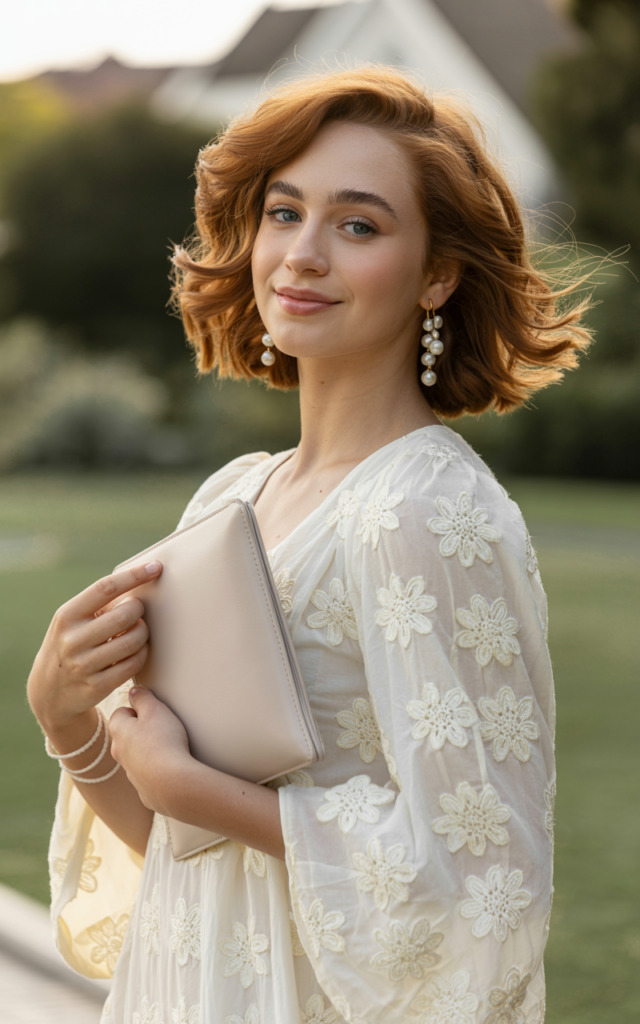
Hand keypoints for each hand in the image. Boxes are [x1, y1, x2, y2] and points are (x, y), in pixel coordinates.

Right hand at [27, 561, 162, 732]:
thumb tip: (141, 583)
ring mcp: (83, 665)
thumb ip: (100, 605)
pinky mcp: (96, 687)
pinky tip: (137, 651)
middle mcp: (72, 640)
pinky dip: (142, 654)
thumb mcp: (72, 621)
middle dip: (140, 611)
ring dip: (143, 633)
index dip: (134, 576)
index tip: (155, 567)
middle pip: (125, 615)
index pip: (105, 588)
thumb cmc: (70, 645)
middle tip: (138, 613)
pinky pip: (133, 664)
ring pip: (133, 641)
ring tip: (138, 632)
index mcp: (67, 615)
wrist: (48, 692)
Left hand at [109, 687, 191, 814]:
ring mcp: (131, 773)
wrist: (172, 784)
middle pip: (127, 736)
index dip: (137, 709)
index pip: (120, 713)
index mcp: (119, 731)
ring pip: (137, 756)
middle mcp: (119, 754)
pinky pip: (149, 776)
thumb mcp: (155, 710)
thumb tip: (134, 691)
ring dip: (150, 751)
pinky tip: (171, 768)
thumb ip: (143, 698)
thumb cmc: (163, 743)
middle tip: (163, 728)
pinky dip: (157, 771)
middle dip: (142, 731)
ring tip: (170, 748)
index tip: (153, 711)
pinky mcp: (144, 790)